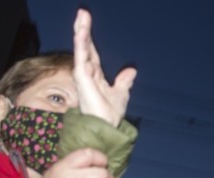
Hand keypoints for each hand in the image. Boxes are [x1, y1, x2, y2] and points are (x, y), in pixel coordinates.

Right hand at [73, 9, 136, 125]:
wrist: (106, 127)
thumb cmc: (109, 115)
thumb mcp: (121, 93)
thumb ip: (124, 81)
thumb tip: (132, 70)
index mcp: (95, 75)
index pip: (91, 52)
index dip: (89, 38)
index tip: (86, 22)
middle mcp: (87, 73)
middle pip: (85, 46)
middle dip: (83, 29)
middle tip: (82, 13)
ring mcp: (83, 74)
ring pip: (82, 48)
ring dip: (81, 31)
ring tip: (82, 15)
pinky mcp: (82, 77)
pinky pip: (81, 56)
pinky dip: (81, 43)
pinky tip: (81, 31)